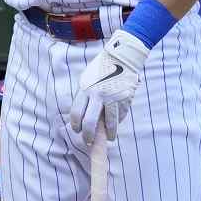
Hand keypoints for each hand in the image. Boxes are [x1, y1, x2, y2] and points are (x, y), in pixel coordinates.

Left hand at [69, 29, 147, 143]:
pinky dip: (118, 122)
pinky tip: (116, 123)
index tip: (77, 131)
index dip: (76, 125)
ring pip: (110, 124)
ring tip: (108, 138)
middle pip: (89, 122)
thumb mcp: (87, 79)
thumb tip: (82, 116)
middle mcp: (97, 95)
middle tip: (90, 142)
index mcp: (85, 89)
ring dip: (109, 134)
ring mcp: (112, 98)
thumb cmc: (101, 69)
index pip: (76, 113)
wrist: (121, 58)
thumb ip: (85, 96)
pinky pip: (121, 116)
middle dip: (88, 136)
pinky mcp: (125, 100)